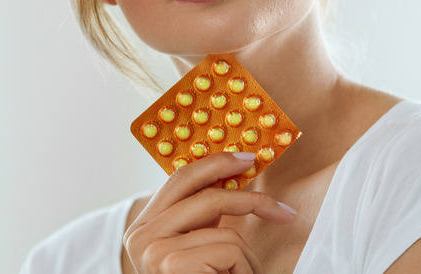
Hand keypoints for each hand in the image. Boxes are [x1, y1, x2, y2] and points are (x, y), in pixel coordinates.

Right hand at [123, 152, 296, 272]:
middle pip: (203, 192)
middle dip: (248, 196)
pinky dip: (243, 269)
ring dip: (245, 257)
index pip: (180, 179)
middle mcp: (140, 236)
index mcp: (143, 227)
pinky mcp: (172, 265)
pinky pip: (229, 247)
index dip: (215, 162)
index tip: (247, 158)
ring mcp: (153, 250)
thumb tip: (231, 173)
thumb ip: (201, 217)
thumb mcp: (196, 248)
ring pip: (224, 226)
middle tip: (281, 208)